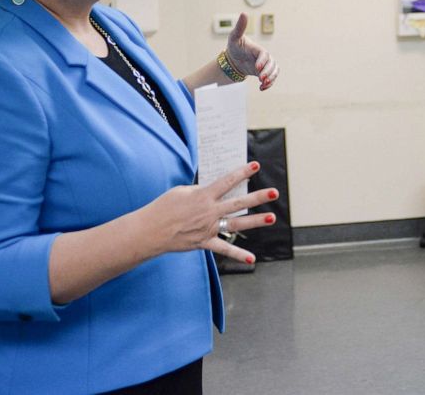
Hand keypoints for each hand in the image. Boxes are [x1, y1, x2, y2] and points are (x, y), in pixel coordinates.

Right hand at [143, 162, 278, 263]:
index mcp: (203, 196)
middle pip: (238, 202)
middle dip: (258, 197)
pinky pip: (224, 249)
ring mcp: (208, 228)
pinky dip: (238, 255)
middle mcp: (209, 212)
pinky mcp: (204, 242)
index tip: (256, 166)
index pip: (227, 182)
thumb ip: (200, 191)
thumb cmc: (163, 207)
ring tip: (271, 218)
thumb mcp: (181, 192)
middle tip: (275, 192)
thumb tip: (213, 191)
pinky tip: (252, 259)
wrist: (150, 230)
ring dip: (255, 221)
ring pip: (237, 224)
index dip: (242, 173)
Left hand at [226, 13, 278, 90]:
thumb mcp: (234, 36)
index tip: (257, 69)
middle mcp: (264, 57)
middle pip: (272, 64)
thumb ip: (240, 27)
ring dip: (271, 79)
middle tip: (261, 79)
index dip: (262, 62)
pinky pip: (271, 78)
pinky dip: (269, 84)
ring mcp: (265, 65)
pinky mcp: (264, 72)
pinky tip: (261, 88)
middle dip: (268, 72)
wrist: (234, 58)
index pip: (265, 55)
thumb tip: (244, 13)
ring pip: (274, 71)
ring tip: (263, 84)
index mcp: (258, 49)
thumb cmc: (234, 46)